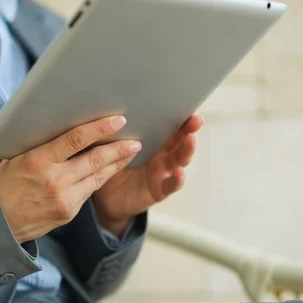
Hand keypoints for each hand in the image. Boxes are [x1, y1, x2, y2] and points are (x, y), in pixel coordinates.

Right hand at [0, 116, 140, 243]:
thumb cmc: (5, 183)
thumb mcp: (16, 157)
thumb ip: (41, 144)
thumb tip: (65, 124)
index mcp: (39, 161)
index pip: (75, 140)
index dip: (99, 128)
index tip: (117, 120)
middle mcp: (55, 181)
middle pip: (95, 160)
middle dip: (118, 147)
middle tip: (134, 138)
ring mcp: (64, 199)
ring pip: (98, 177)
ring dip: (117, 162)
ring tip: (131, 150)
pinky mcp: (69, 212)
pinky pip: (89, 190)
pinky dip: (102, 177)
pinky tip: (111, 168)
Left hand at [93, 115, 203, 236]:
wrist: (106, 198)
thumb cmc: (111, 166)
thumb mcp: (112, 146)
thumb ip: (116, 131)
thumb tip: (109, 108)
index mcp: (152, 141)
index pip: (167, 127)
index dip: (177, 117)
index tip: (186, 105)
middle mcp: (161, 155)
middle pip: (179, 141)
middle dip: (188, 129)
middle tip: (195, 119)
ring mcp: (163, 172)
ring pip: (180, 160)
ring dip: (187, 150)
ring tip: (191, 139)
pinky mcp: (159, 189)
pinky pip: (171, 184)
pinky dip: (177, 179)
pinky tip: (179, 172)